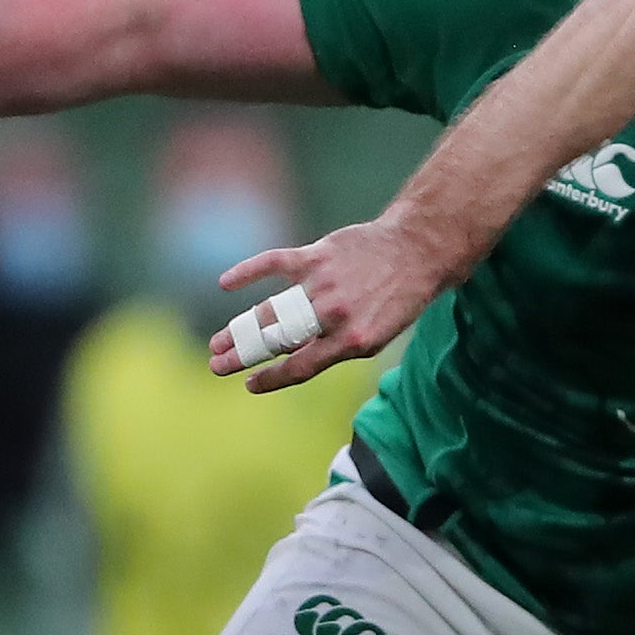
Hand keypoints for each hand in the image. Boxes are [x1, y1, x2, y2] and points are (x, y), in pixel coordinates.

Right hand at [208, 212, 453, 391]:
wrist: (418, 250)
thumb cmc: (397, 299)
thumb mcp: (376, 335)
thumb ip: (336, 347)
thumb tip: (293, 357)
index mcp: (351, 341)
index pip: (300, 367)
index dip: (271, 379)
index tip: (249, 385)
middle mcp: (334, 314)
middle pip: (277, 340)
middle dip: (242, 355)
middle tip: (216, 365)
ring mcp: (323, 283)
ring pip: (271, 309)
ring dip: (239, 326)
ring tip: (218, 341)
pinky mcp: (317, 255)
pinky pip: (274, 263)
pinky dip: (248, 271)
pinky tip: (225, 283)